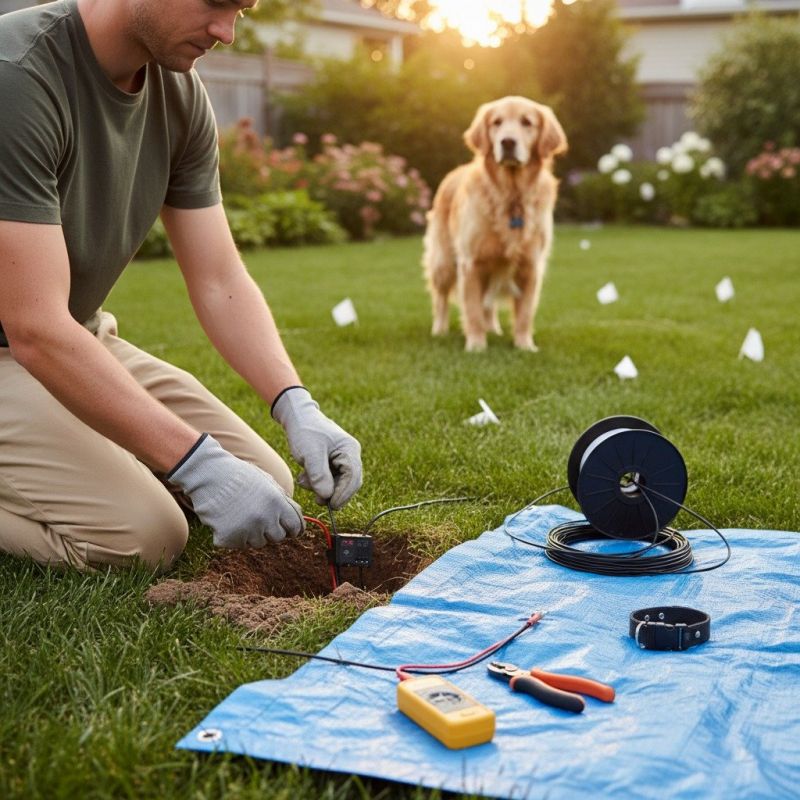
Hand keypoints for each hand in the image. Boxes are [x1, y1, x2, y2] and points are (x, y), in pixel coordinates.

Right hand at [167, 434, 304, 547]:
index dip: (294, 529)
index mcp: (278, 503)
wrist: (209, 474)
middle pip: (278, 538)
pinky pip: (239, 545)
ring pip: (258, 543)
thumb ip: (283, 500)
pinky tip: (228, 520)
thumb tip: (296, 518)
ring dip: (253, 533)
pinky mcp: (230, 538)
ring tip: (241, 515)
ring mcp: (247, 530)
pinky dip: (234, 536)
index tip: (291, 531)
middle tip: (259, 518)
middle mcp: (265, 518)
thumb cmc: (240, 476)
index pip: (296, 527)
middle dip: (272, 530)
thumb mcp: (268, 481)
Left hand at [271, 386, 361, 508]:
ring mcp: (342, 459)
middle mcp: (350, 455)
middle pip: (348, 483)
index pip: (353, 477)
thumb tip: (327, 496)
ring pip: (338, 483)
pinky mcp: (332, 463)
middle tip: (317, 499)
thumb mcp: (310, 453)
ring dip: (321, 487)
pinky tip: (305, 477)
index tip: (331, 505)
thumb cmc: (305, 431)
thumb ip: (319, 475)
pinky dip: (317, 482)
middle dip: (332, 493)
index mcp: (349, 450)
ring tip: (304, 480)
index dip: (343, 494)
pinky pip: (329, 479)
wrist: (297, 418)